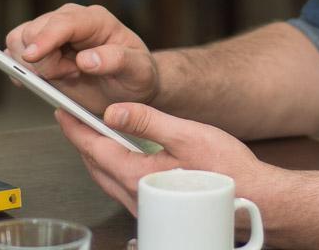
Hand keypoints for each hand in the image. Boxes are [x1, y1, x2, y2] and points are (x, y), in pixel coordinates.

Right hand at [6, 3, 158, 113]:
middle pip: (32, 32)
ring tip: (65, 75)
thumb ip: (117, 61)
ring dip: (34, 66)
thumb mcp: (138, 70)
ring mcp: (51, 33)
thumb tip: (86, 59)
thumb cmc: (136, 74)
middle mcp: (69, 20)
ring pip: (17, 42)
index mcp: (94, 19)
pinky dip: (22, 71)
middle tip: (72, 74)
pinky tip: (48, 80)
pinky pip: (13, 55)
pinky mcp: (39, 49)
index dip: (45, 38)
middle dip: (44, 61)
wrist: (128, 84)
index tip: (32, 56)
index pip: (62, 22)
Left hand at [56, 102, 275, 216]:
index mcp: (138, 176)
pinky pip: (122, 186)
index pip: (95, 149)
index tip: (62, 112)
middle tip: (70, 119)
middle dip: (81, 141)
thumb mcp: (187, 135)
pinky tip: (121, 156)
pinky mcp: (157, 207)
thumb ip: (147, 121)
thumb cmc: (228, 170)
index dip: (75, 129)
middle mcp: (137, 196)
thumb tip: (113, 111)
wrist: (256, 201)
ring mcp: (147, 205)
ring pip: (108, 178)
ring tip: (91, 134)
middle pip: (96, 166)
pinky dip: (113, 167)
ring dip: (96, 155)